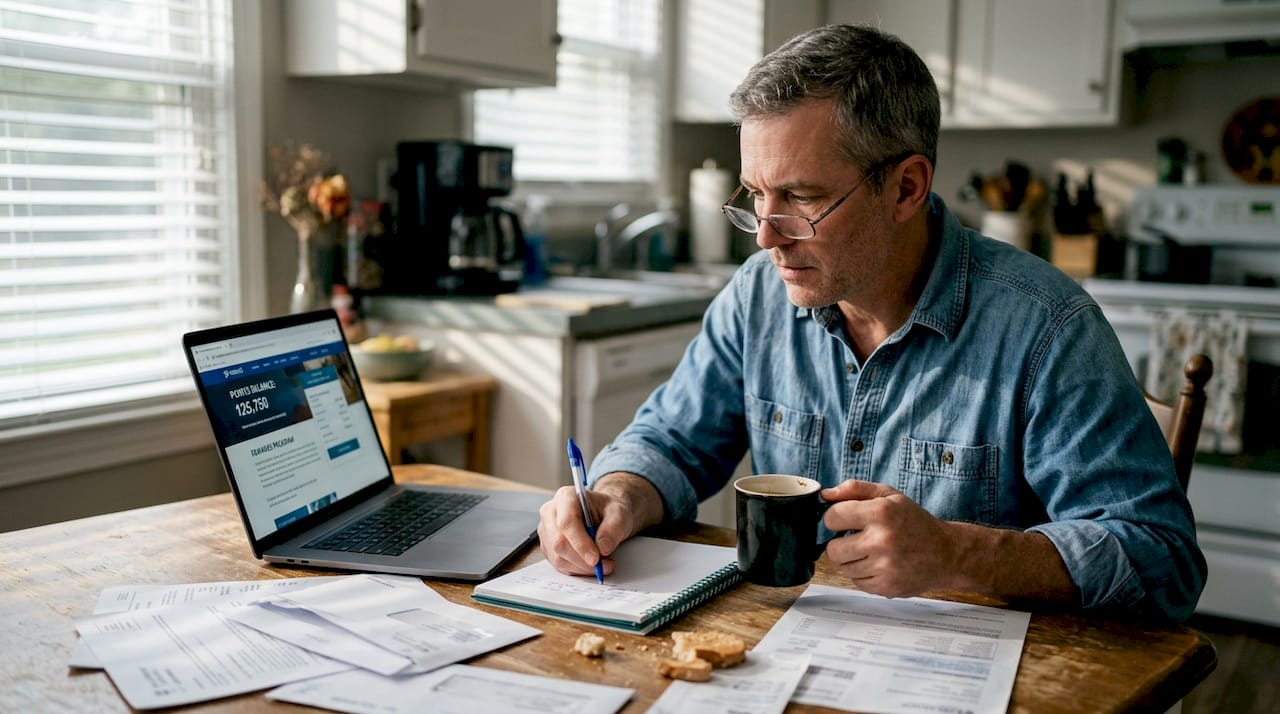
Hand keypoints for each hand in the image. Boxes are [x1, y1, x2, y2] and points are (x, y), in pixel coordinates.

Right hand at [536, 472, 662, 576]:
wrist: (602, 516)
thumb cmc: (608, 511)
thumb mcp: (619, 514)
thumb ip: (614, 528)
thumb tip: (602, 548)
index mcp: (565, 497)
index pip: (567, 522)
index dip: (580, 543)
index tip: (596, 558)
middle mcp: (550, 512)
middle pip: (559, 542)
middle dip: (582, 560)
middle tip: (604, 566)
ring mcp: (547, 531)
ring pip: (557, 557)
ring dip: (581, 567)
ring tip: (602, 565)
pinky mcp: (548, 547)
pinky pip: (558, 565)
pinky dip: (577, 570)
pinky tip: (590, 566)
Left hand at [821, 480, 960, 597]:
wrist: (947, 554)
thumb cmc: (916, 522)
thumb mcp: (889, 495)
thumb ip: (855, 489)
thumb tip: (826, 495)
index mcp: (880, 513)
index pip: (832, 517)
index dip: (835, 518)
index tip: (844, 520)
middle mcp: (881, 541)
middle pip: (833, 549)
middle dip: (840, 543)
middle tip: (856, 539)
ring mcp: (884, 567)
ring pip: (843, 568)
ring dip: (852, 560)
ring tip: (871, 552)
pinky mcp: (887, 587)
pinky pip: (857, 582)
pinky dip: (864, 574)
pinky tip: (879, 564)